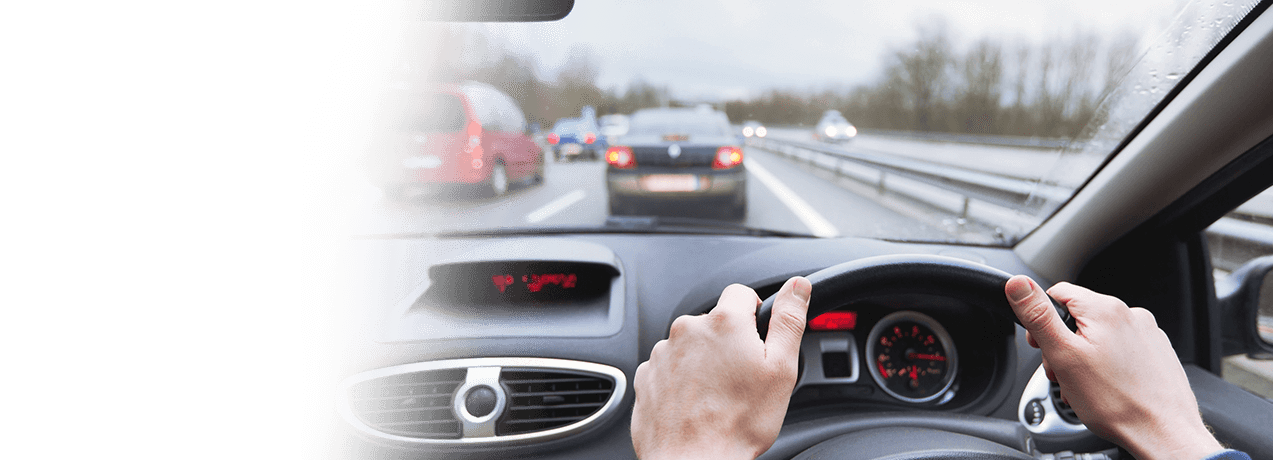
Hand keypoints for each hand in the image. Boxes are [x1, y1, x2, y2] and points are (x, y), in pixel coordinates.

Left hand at [631, 277, 811, 459]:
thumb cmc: (739, 423)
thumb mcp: (781, 368)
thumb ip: (789, 319)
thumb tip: (798, 286)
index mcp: (723, 322)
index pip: (741, 293)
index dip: (755, 315)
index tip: (758, 340)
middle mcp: (687, 330)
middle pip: (715, 322)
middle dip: (729, 343)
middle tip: (743, 377)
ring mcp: (662, 354)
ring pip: (691, 346)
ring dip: (704, 362)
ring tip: (718, 397)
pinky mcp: (646, 376)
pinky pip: (670, 368)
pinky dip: (682, 381)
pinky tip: (696, 404)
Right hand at [1005, 275, 1222, 459]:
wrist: (1163, 433)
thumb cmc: (1116, 402)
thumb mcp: (1063, 355)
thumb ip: (1038, 316)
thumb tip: (1018, 285)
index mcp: (1105, 309)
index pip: (1057, 293)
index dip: (1040, 320)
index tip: (1040, 346)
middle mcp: (1131, 315)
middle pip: (1078, 318)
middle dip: (1063, 345)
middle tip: (1062, 374)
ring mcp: (1147, 334)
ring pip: (1099, 337)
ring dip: (1083, 358)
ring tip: (1084, 387)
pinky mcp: (1157, 353)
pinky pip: (1120, 351)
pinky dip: (1107, 367)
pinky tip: (1106, 388)